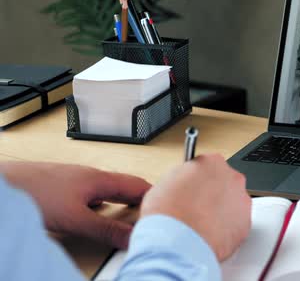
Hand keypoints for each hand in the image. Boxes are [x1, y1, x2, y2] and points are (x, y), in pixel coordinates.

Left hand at [1, 162, 150, 248]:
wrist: (3, 185)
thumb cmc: (32, 192)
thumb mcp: (75, 218)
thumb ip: (105, 229)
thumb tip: (130, 238)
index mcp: (99, 179)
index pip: (137, 184)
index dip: (154, 195)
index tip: (167, 205)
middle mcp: (89, 176)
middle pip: (123, 187)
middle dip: (139, 200)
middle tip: (151, 212)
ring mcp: (74, 180)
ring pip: (106, 191)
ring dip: (120, 202)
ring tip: (127, 215)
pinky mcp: (61, 187)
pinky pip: (90, 195)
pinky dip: (101, 205)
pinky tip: (93, 213)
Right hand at [141, 154, 251, 260]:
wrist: (176, 242)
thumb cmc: (168, 213)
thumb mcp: (166, 182)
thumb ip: (183, 177)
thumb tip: (185, 183)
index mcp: (212, 162)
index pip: (208, 167)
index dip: (198, 180)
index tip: (194, 189)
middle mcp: (232, 178)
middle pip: (224, 184)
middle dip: (213, 195)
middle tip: (197, 208)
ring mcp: (242, 201)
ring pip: (233, 204)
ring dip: (221, 211)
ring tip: (202, 224)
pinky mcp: (246, 224)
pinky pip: (236, 224)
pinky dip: (225, 229)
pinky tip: (210, 235)